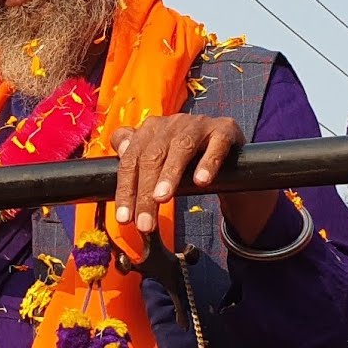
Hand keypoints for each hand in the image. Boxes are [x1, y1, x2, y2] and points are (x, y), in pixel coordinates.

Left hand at [110, 114, 273, 236]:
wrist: (228, 148)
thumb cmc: (185, 158)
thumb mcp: (158, 158)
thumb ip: (135, 158)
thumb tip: (119, 152)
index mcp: (150, 129)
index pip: (131, 160)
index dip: (126, 189)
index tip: (124, 219)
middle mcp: (172, 123)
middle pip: (152, 156)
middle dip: (145, 192)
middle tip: (145, 223)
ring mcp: (198, 124)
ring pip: (180, 147)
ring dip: (170, 174)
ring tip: (162, 199)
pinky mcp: (225, 129)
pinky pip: (216, 145)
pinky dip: (208, 162)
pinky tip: (201, 181)